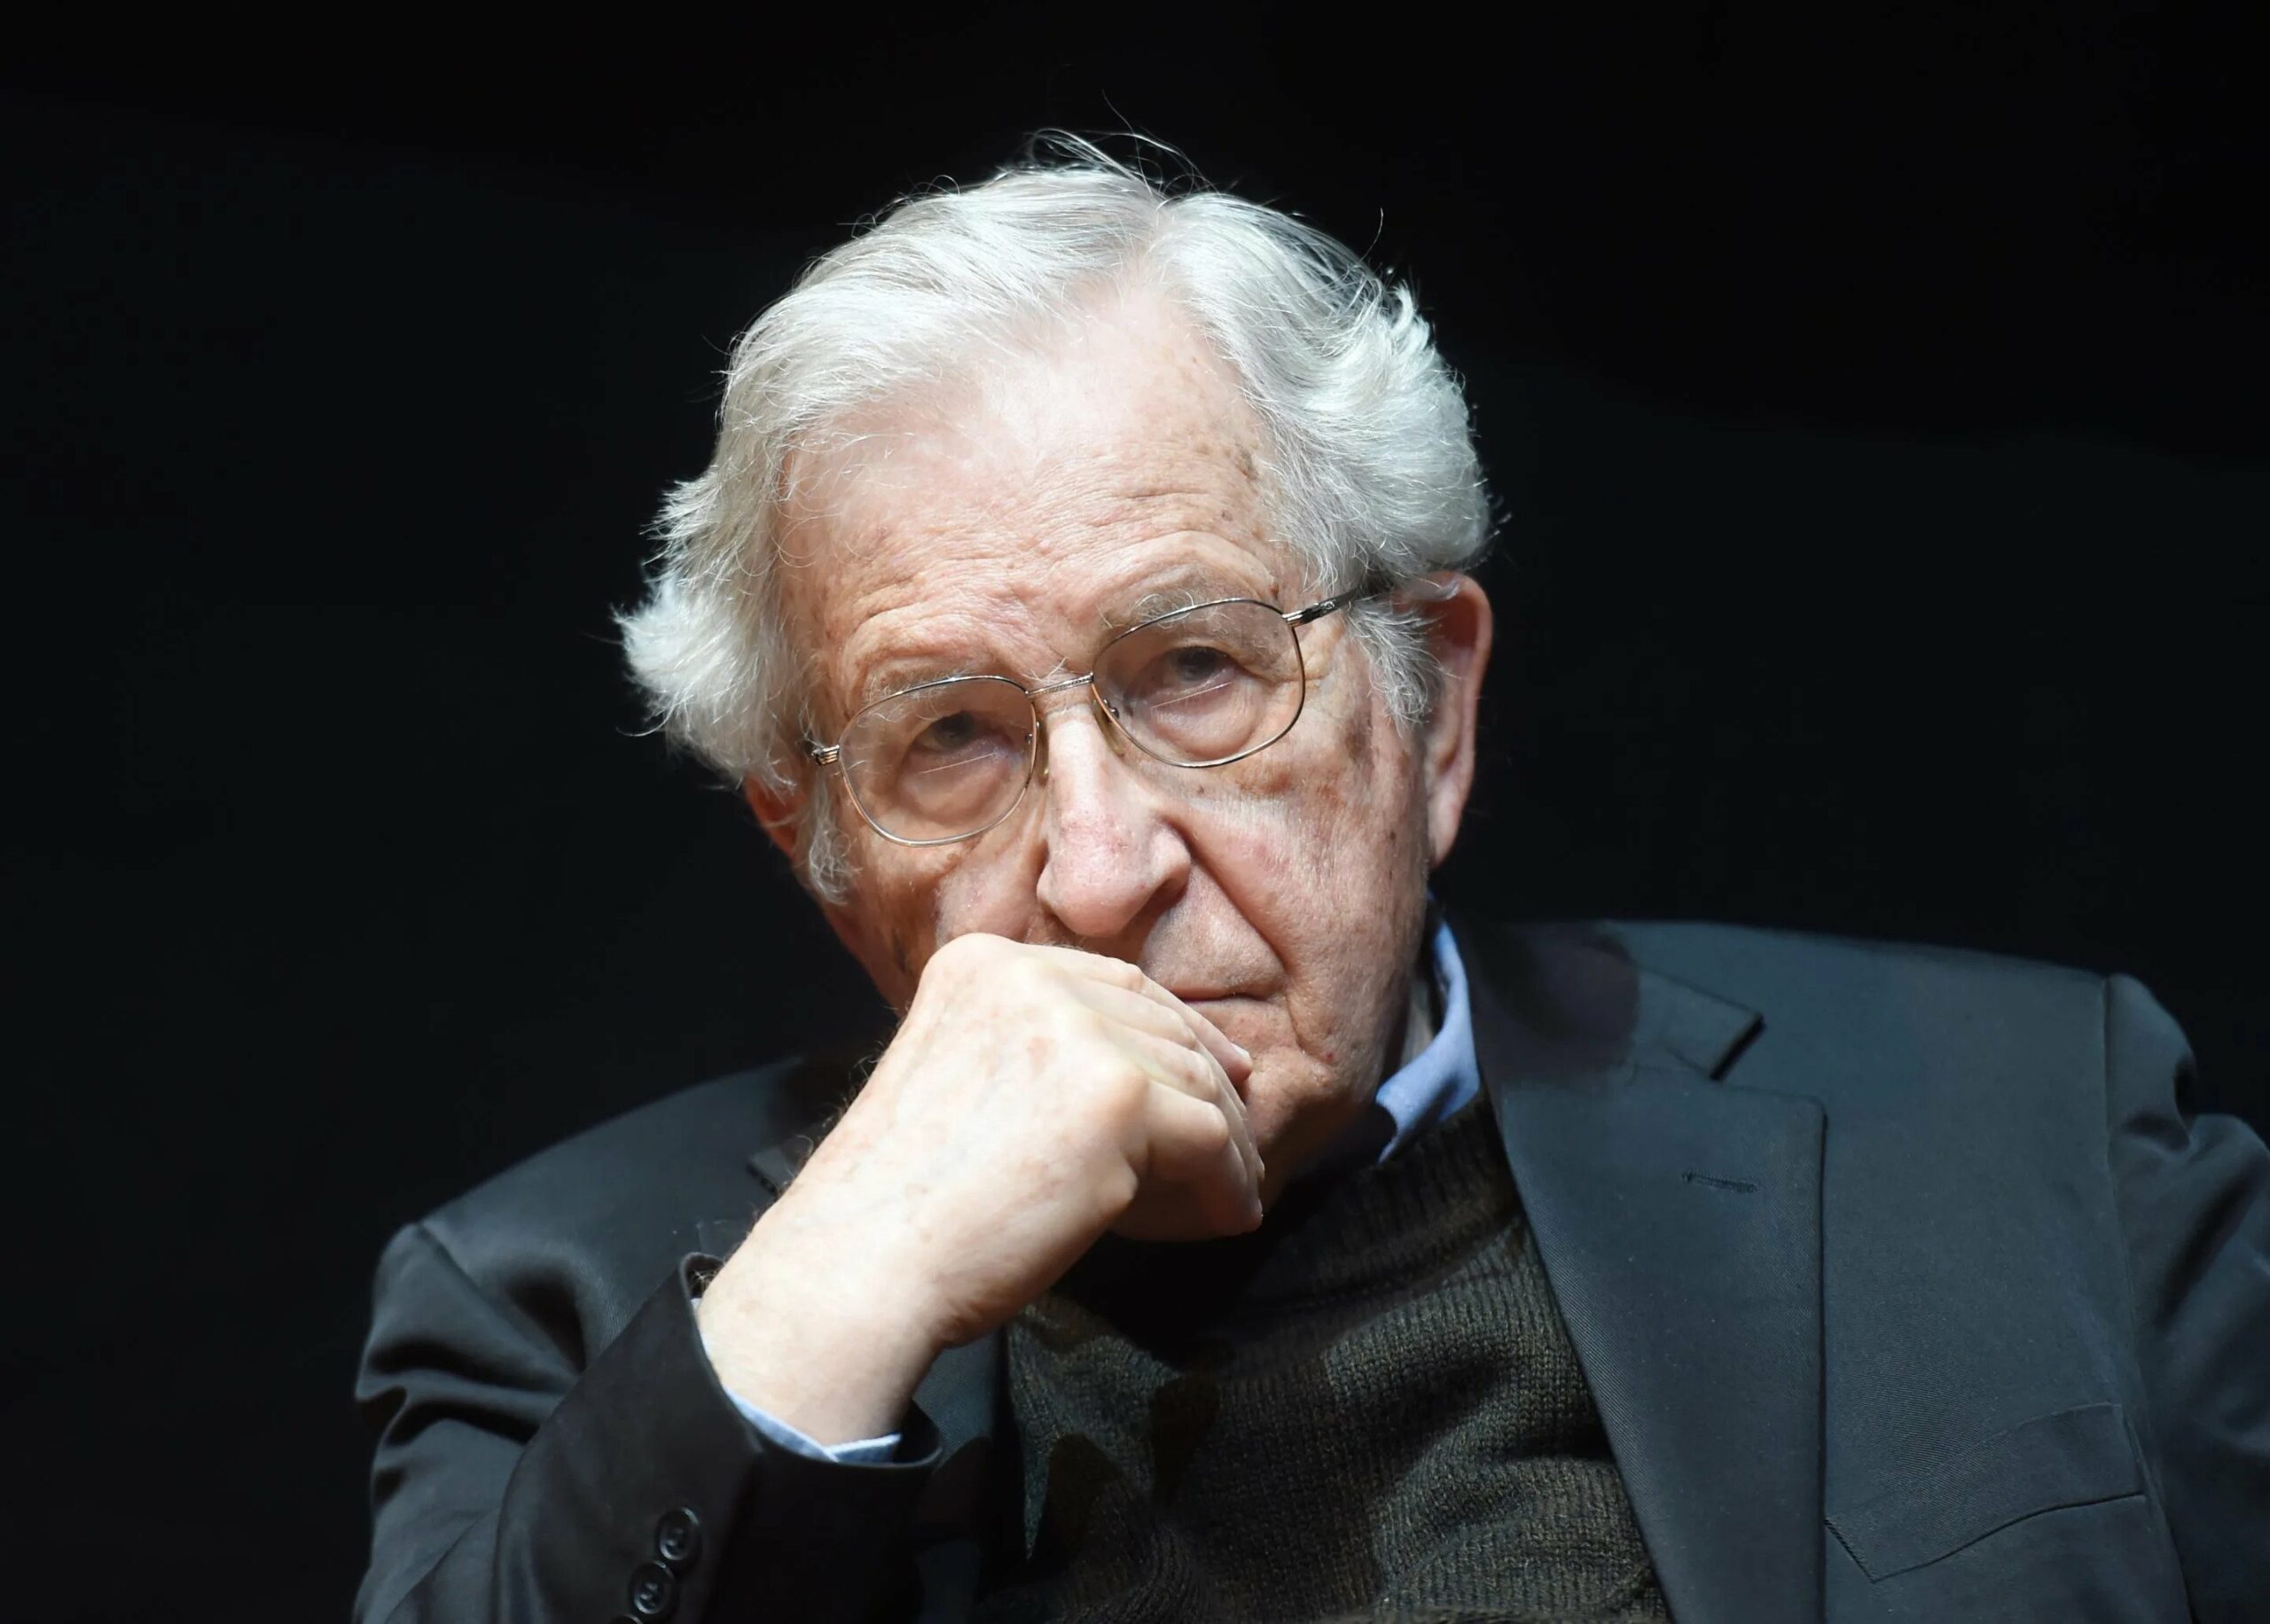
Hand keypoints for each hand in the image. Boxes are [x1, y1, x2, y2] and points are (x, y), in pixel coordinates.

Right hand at [698, 934, 1259, 1442]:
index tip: (1216, 1067)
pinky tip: (1228, 1217)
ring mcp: (1077, 1032)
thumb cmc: (903, 1201)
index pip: (1114, 981)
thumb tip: (1153, 1070)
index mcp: (984, 962)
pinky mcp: (1118, 1096)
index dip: (1176, 1027)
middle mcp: (1031, 978)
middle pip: (1162, 1024)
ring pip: (1195, 1081)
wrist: (863, 1260)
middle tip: (1238, 1140)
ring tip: (1234, 1191)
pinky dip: (1228, 1182)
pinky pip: (1209, 1138)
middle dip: (1209, 1084)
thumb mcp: (960, 1076)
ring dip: (1225, 1144)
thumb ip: (1036, 1052)